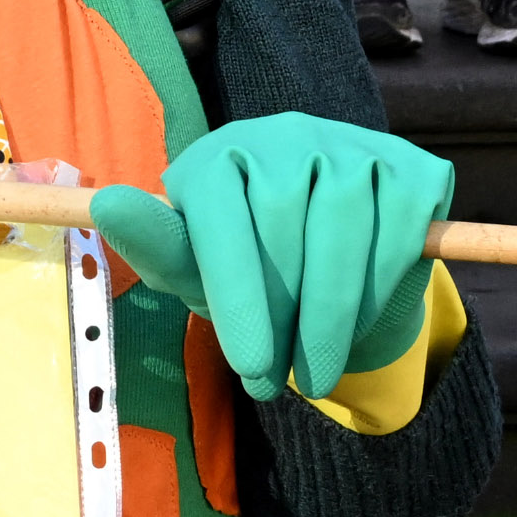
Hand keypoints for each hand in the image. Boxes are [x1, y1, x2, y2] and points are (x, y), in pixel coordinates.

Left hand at [91, 116, 454, 404]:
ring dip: (332, 317)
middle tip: (276, 382)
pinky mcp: (409, 167)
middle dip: (282, 318)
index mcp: (220, 155)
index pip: (221, 213)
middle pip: (284, 226)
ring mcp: (349, 144)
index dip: (237, 295)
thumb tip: (107, 204)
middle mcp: (284, 134)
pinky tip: (359, 326)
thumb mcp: (197, 270)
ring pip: (343, 231)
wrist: (327, 271)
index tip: (249, 366)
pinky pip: (398, 233)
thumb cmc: (245, 272)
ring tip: (314, 373)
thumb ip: (157, 246)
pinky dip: (379, 293)